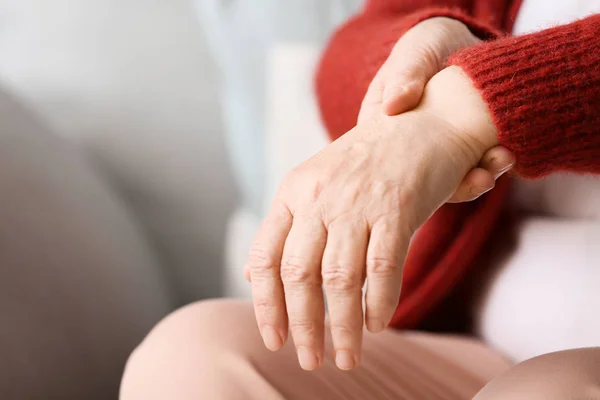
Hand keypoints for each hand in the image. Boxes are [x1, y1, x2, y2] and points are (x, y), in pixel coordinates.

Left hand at [247, 65, 497, 370]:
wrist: (421, 122)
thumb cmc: (367, 164)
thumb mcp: (316, 186)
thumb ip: (288, 229)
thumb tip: (254, 275)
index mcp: (293, 192)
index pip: (266, 257)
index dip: (266, 304)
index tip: (273, 340)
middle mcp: (319, 197)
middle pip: (298, 275)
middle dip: (302, 326)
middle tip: (309, 360)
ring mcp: (357, 202)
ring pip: (339, 279)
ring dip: (342, 327)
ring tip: (345, 358)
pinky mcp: (396, 207)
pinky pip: (383, 268)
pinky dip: (379, 304)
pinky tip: (378, 326)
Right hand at [360, 17, 513, 201]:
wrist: (465, 47)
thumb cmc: (430, 48)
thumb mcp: (415, 52)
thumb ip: (404, 74)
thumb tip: (392, 106)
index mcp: (384, 129)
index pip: (385, 161)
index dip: (405, 174)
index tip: (433, 171)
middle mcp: (410, 151)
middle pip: (422, 181)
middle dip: (452, 185)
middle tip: (479, 177)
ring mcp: (440, 157)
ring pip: (452, 180)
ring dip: (478, 177)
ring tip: (501, 159)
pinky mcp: (467, 156)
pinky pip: (474, 171)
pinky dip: (491, 168)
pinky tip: (507, 155)